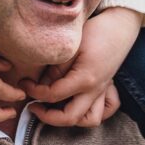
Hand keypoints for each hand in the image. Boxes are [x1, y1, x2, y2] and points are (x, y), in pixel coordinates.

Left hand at [22, 6, 139, 127]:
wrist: (120, 24)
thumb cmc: (96, 31)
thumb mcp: (71, 47)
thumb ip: (56, 69)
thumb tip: (42, 84)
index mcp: (84, 79)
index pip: (53, 95)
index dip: (34, 92)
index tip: (24, 84)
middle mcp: (95, 90)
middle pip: (70, 117)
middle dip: (48, 117)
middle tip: (33, 106)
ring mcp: (103, 91)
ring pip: (90, 120)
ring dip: (72, 119)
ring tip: (56, 110)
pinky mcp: (107, 87)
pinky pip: (106, 109)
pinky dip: (94, 112)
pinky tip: (80, 105)